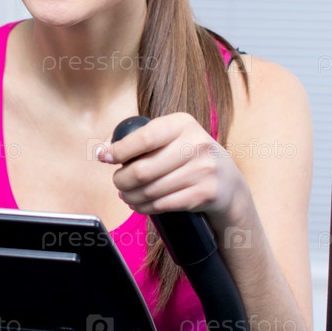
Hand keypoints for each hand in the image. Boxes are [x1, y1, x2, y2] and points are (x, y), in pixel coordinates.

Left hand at [97, 112, 247, 224]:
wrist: (228, 182)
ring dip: (130, 196)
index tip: (104, 157)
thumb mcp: (172, 138)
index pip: (144, 137)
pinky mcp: (205, 194)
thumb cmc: (188, 156)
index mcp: (183, 123)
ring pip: (150, 190)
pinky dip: (144, 207)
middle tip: (118, 182)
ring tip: (126, 194)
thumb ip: (141, 139)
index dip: (119, 150)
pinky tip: (139, 204)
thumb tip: (103, 151)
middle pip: (143, 169)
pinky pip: (162, 204)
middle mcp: (195, 144)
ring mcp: (203, 170)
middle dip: (121, 180)